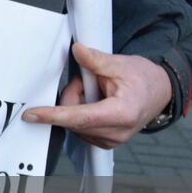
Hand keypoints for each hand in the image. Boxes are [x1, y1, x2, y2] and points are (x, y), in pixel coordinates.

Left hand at [22, 42, 173, 148]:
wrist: (160, 92)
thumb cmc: (143, 78)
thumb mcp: (120, 64)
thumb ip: (96, 59)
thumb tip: (77, 50)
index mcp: (122, 113)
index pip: (80, 117)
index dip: (54, 115)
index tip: (32, 115)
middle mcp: (117, 132)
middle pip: (73, 119)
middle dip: (71, 97)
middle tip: (84, 81)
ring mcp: (111, 140)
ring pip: (74, 124)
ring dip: (75, 105)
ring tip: (94, 90)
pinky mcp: (106, 142)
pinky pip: (80, 128)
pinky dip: (80, 113)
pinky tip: (94, 102)